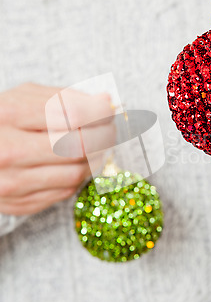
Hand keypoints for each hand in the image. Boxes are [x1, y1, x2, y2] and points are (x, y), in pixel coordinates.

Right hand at [0, 83, 114, 215]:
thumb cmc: (3, 121)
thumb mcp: (25, 99)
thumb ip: (65, 98)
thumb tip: (105, 101)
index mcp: (10, 115)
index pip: (73, 115)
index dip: (100, 112)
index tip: (109, 110)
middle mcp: (8, 151)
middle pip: (78, 147)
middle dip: (104, 136)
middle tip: (109, 130)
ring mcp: (12, 182)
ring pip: (76, 173)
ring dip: (95, 158)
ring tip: (94, 145)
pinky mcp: (18, 203)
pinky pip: (65, 191)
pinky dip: (78, 175)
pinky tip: (75, 163)